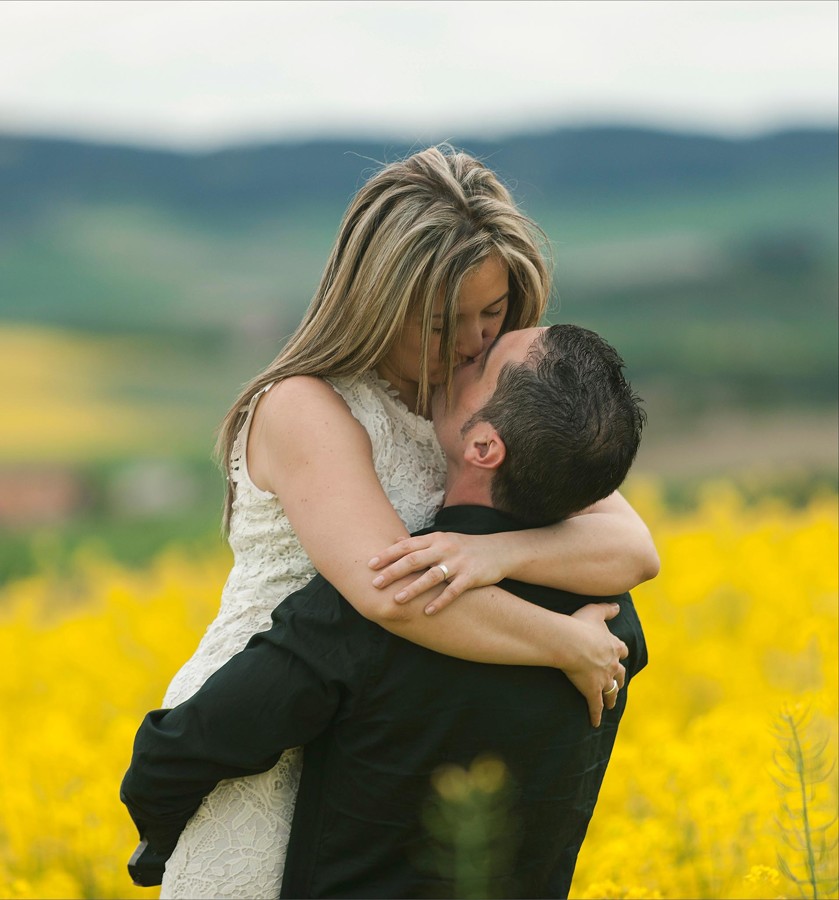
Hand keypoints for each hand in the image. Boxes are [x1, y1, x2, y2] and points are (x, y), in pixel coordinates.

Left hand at [369, 532, 504, 614]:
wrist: (499, 551)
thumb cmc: (465, 547)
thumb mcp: (443, 540)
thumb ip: (420, 543)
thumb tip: (395, 542)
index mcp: (435, 539)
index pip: (407, 546)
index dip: (388, 555)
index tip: (370, 564)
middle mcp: (445, 548)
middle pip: (414, 559)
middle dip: (393, 572)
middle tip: (375, 583)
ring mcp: (458, 563)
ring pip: (432, 576)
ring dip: (413, 588)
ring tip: (397, 600)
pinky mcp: (471, 577)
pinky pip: (453, 591)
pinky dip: (440, 601)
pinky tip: (427, 611)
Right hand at [562, 603, 627, 727]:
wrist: (571, 643)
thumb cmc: (580, 625)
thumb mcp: (595, 611)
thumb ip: (607, 609)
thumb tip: (618, 606)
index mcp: (613, 646)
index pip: (621, 650)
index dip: (620, 652)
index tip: (620, 654)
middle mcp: (612, 664)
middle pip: (620, 674)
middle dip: (619, 678)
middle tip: (619, 683)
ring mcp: (603, 679)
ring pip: (611, 692)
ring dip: (612, 697)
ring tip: (611, 704)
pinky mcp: (592, 691)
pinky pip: (596, 706)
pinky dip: (596, 715)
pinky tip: (595, 723)